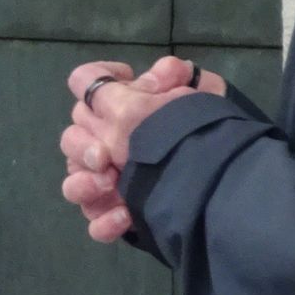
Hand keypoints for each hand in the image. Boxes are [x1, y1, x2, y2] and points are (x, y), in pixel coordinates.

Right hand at [58, 57, 225, 242]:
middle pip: (71, 139)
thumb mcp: (195, 98)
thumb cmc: (200, 134)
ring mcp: (109, 184)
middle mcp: (107, 144)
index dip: (94, 80)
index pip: (87, 86)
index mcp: (119, 112)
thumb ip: (173, 76)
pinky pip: (95, 223)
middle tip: (103, 156)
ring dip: (83, 184)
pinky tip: (124, 217)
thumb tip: (164, 71)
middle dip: (81, 145)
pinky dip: (104, 221)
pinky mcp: (118, 217)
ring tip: (108, 185)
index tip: (120, 84)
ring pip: (74, 184)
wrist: (223, 186)